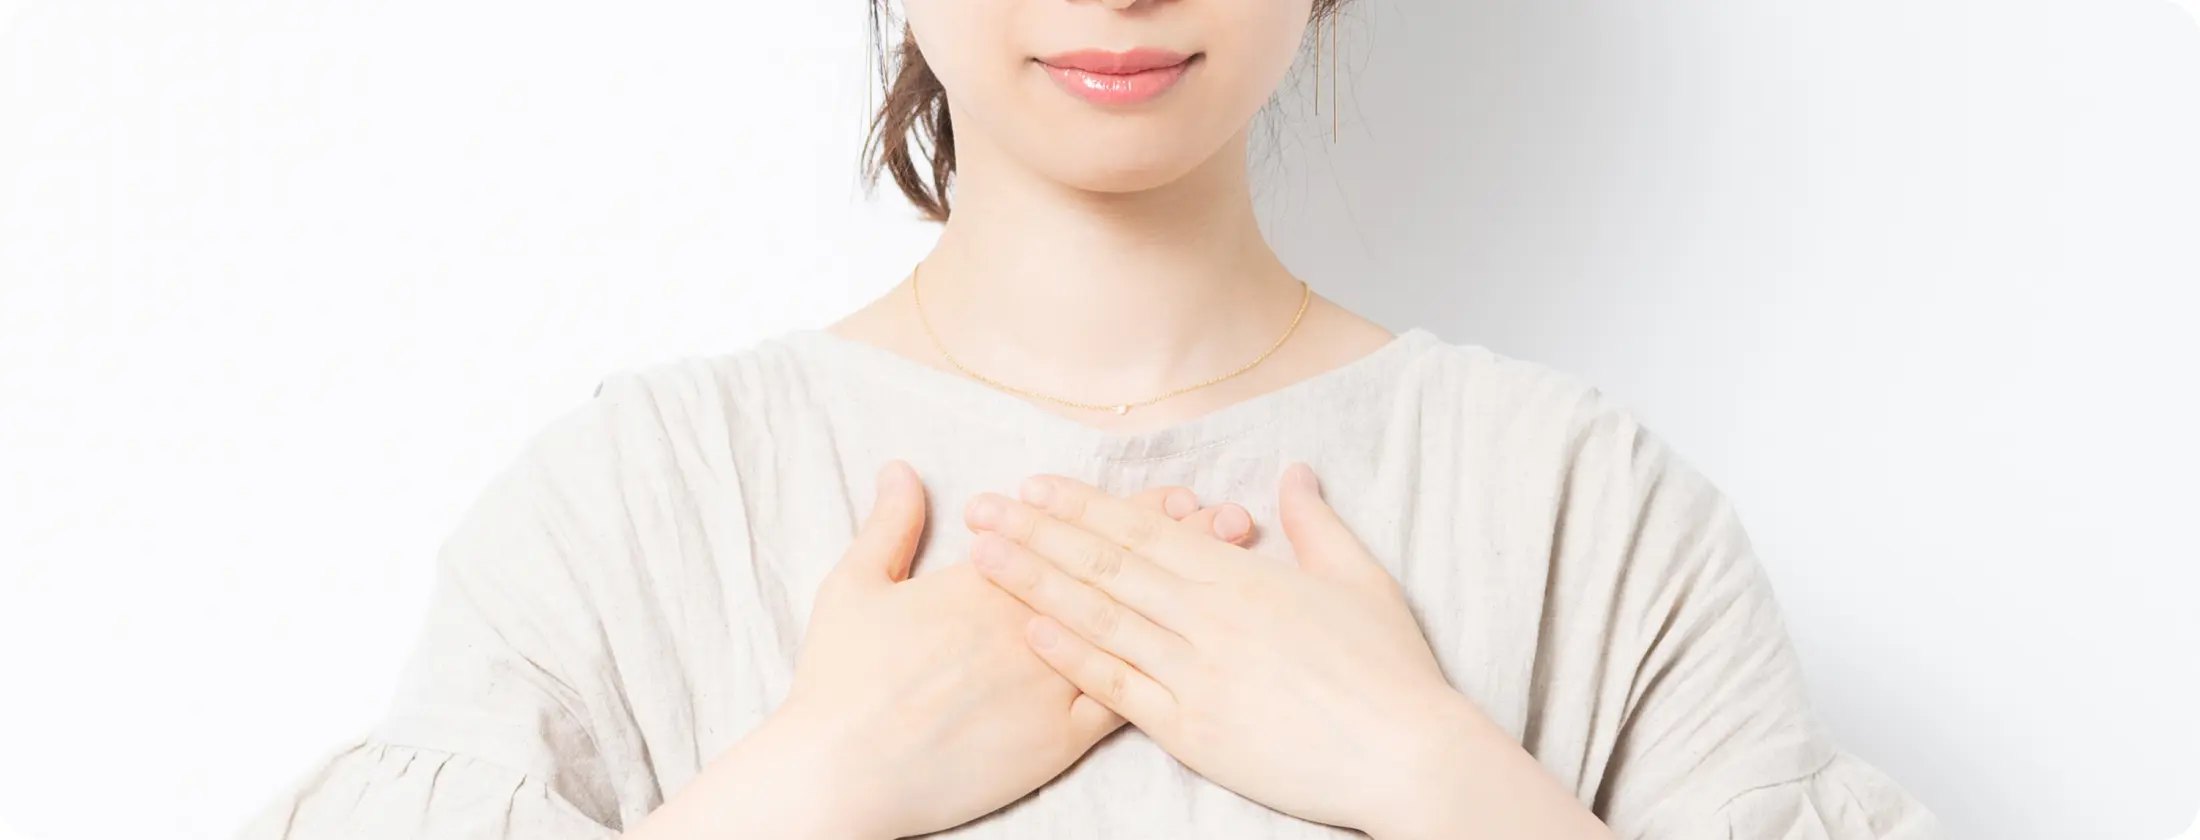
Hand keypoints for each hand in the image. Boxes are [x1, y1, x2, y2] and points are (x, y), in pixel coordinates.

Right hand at [646, 460, 1256, 839]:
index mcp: (984, 582)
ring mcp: (1047, 681)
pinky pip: (1120, 700)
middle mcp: (1027, 622)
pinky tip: (1202, 656)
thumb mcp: (854, 586)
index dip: (1130, 513)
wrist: (843, 767)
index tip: (1176, 494)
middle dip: (1179, 542)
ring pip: (1130, 629)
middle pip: (1115, 574)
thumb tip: (902, 467)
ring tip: (1236, 572)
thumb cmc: (840, 681)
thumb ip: (888, 525)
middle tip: (1232, 518)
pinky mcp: (1055, 738)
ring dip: (1185, 598)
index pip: (1073, 535)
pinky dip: (1163, 674)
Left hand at [961, 462, 1487, 837]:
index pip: (1146, 530)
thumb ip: (1313, 523)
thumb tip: (1292, 473)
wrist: (1406, 752)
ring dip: (1037, 583)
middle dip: (1039, 532)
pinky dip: (1074, 656)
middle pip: (1107, 564)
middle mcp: (1209, 617)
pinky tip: (1032, 629)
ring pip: (1101, 618)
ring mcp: (1197, 674)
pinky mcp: (1194, 730)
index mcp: (1243, 577)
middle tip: (984, 508)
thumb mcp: (1358, 578)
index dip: (1085, 506)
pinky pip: (1119, 687)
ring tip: (985, 557)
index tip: (1036, 486)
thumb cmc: (1390, 669)